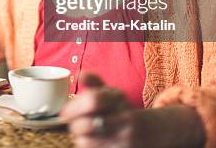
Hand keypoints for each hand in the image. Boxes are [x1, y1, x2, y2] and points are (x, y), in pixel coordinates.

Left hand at [60, 73, 205, 147]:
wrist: (151, 132)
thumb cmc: (123, 110)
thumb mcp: (112, 94)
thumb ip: (95, 83)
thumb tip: (81, 75)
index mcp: (119, 101)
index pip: (93, 101)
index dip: (74, 107)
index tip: (64, 112)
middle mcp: (124, 121)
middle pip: (86, 125)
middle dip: (75, 125)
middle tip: (75, 125)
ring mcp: (124, 141)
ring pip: (87, 143)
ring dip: (80, 139)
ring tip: (85, 135)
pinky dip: (90, 147)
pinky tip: (94, 142)